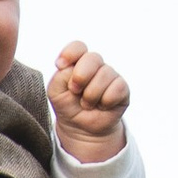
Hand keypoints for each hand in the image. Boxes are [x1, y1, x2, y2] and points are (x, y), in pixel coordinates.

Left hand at [50, 41, 130, 160]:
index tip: (60, 65)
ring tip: (87, 104)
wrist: (81, 129)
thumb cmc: (68, 106)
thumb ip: (59, 77)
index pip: (78, 47)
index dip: (70, 54)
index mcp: (78, 62)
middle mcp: (95, 66)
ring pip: (104, 75)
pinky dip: (105, 102)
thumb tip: (72, 68)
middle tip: (75, 91)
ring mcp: (110, 75)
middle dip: (81, 77)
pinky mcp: (122, 88)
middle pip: (93, 58)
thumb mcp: (55, 93)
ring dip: (91, 96)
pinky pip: (116, 89)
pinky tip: (102, 106)